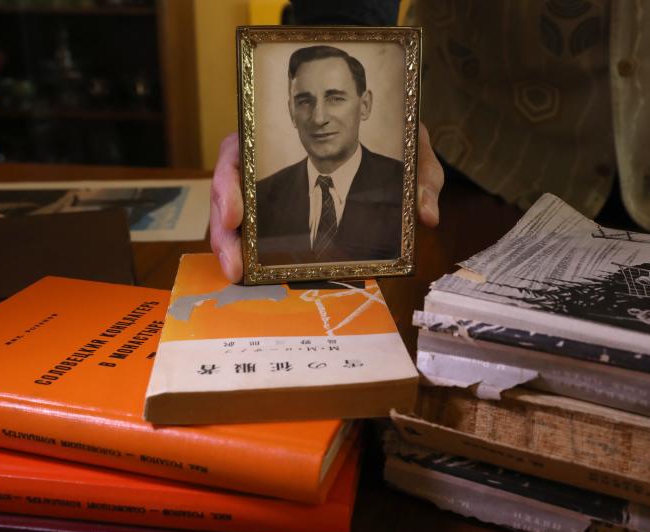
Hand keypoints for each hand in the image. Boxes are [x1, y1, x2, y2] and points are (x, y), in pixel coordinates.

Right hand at [209, 124, 444, 282]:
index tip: (236, 217)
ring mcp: (266, 194)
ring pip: (232, 220)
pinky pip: (251, 237)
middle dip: (224, 232)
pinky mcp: (274, 220)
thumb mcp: (410, 146)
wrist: (392, 151)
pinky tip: (251, 276)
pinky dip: (248, 256)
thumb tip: (426, 216)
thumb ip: (422, 173)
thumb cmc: (391, 142)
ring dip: (230, 250)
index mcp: (281, 137)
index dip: (229, 183)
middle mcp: (265, 165)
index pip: (237, 152)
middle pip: (226, 193)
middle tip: (234, 266)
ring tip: (239, 276)